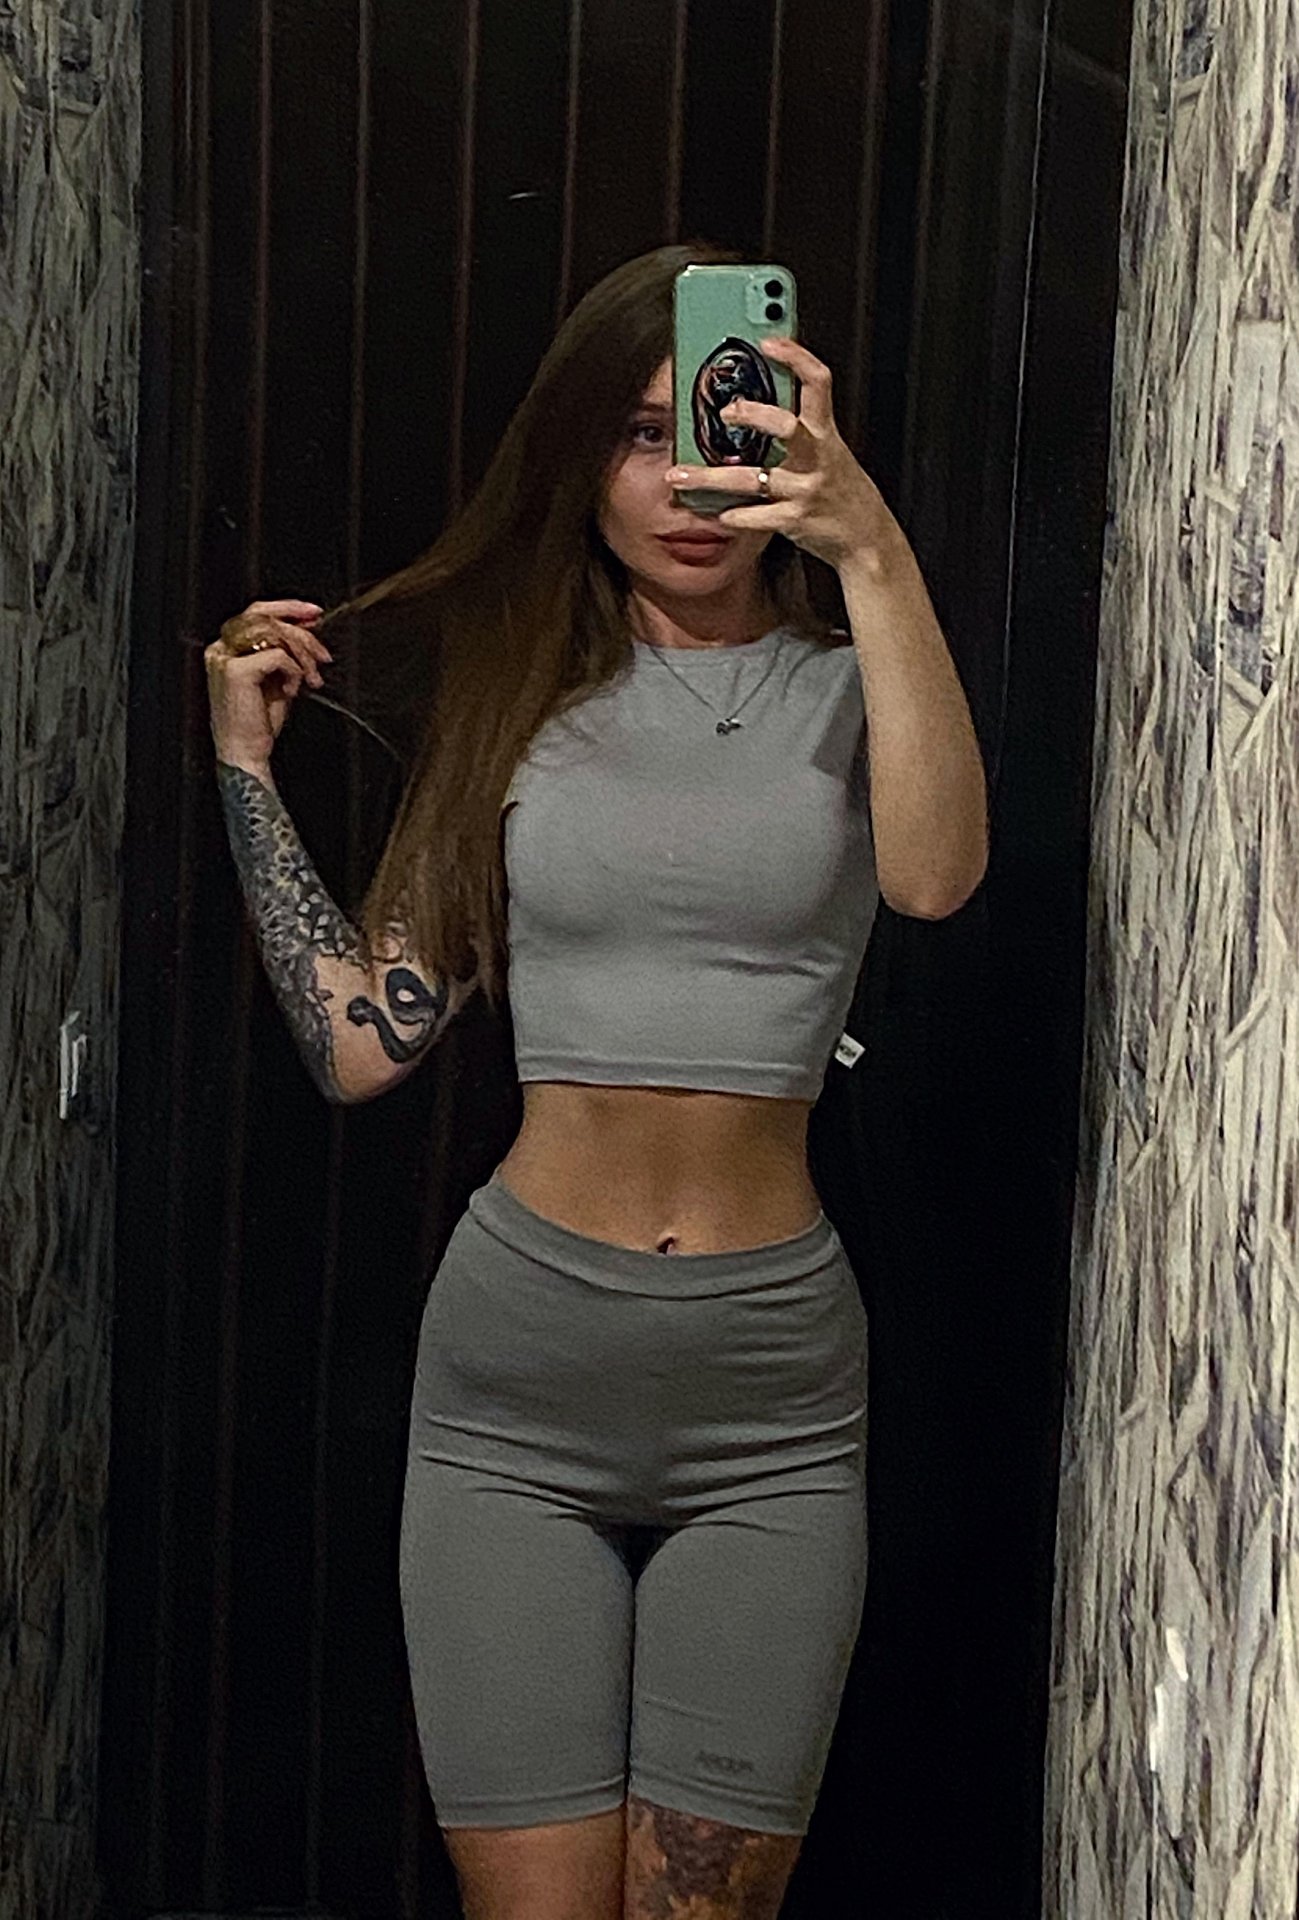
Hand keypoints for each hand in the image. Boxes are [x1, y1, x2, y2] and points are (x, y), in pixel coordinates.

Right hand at [204, 598, 331, 770]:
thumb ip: (288, 652)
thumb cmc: (259, 723)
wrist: (246, 755)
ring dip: (302, 654)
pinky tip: (292, 692)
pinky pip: (278, 656)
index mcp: (225, 648)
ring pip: (274, 633)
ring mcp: (224, 658)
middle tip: (323, 651)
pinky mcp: (236, 670)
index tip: (315, 614)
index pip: (256, 613)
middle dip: (301, 631)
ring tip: (312, 678)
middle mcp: (220, 649)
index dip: (288, 608)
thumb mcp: (277, 679)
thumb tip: (308, 627)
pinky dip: (294, 672)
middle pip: (265, 616)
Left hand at [665, 337, 895, 571]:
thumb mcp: (831, 454)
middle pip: (785, 426)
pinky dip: (734, 515)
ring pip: (754, 479)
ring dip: (710, 478)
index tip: (768, 342)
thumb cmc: (844, 493)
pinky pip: (757, 516)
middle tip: (724, 411)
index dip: (796, 358)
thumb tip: (760, 409)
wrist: (868, 538)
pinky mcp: (795, 521)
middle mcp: (817, 458)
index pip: (818, 383)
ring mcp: (805, 490)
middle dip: (752, 415)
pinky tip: (717, 513)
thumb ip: (803, 431)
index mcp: (826, 435)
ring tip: (679, 475)